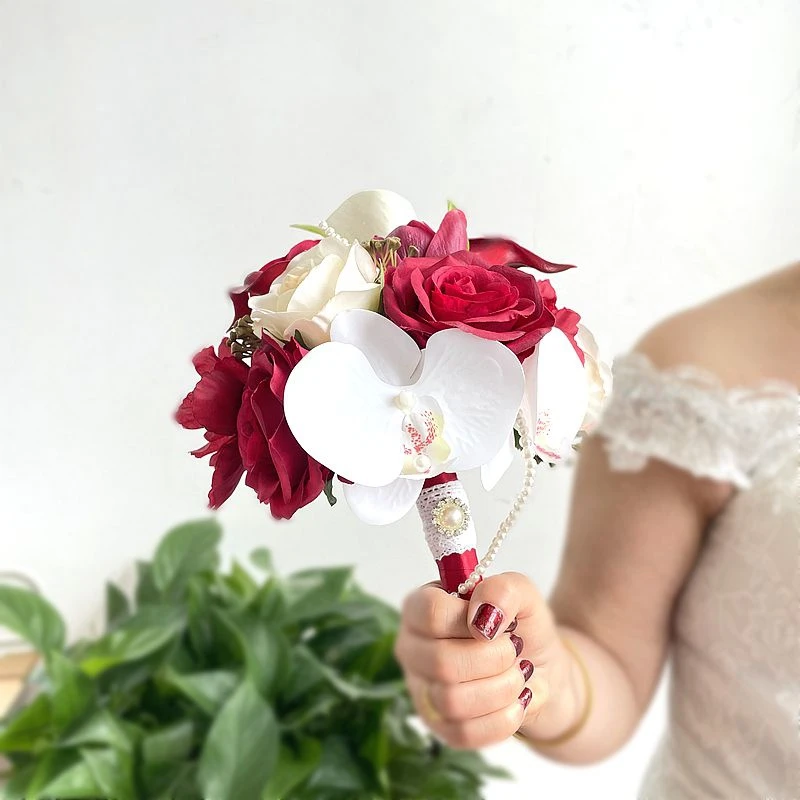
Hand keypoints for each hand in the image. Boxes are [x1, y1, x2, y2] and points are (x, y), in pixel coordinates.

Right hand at [394, 572, 560, 748]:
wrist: (541, 669)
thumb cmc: (521, 625)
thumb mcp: (521, 593)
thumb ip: (502, 590)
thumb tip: (482, 616)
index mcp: (421, 607)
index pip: (430, 612)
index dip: (470, 620)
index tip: (496, 625)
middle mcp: (412, 649)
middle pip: (441, 661)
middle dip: (494, 658)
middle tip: (514, 649)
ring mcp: (422, 691)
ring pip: (451, 700)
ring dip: (501, 688)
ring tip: (517, 674)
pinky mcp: (440, 728)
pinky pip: (464, 733)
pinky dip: (503, 718)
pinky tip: (516, 701)